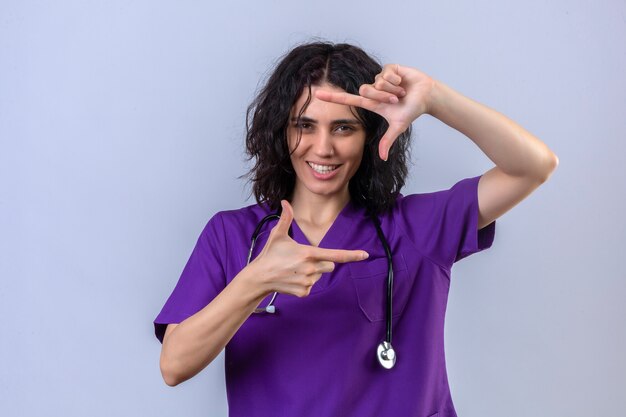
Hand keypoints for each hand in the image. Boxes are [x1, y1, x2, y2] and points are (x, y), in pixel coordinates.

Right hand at [249, 200, 368, 297]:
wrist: (259, 277)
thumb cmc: (270, 254)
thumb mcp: (277, 235)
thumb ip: (285, 218)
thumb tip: (285, 202)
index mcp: (308, 253)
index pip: (335, 254)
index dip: (351, 255)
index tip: (365, 255)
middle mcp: (311, 269)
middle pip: (330, 265)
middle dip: (322, 262)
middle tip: (304, 259)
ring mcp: (307, 282)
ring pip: (320, 276)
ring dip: (312, 272)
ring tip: (294, 269)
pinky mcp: (303, 292)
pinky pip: (311, 286)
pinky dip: (304, 283)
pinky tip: (292, 278)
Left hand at [315, 64, 435, 160]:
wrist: (427, 96)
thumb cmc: (411, 110)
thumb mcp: (398, 126)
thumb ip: (388, 140)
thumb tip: (383, 158)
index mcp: (371, 102)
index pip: (348, 99)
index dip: (333, 98)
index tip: (317, 95)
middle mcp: (373, 89)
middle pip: (365, 90)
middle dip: (382, 97)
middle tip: (396, 100)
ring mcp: (380, 78)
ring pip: (377, 83)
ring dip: (392, 90)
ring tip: (401, 91)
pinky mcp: (389, 68)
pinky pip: (386, 74)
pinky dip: (397, 81)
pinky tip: (403, 81)